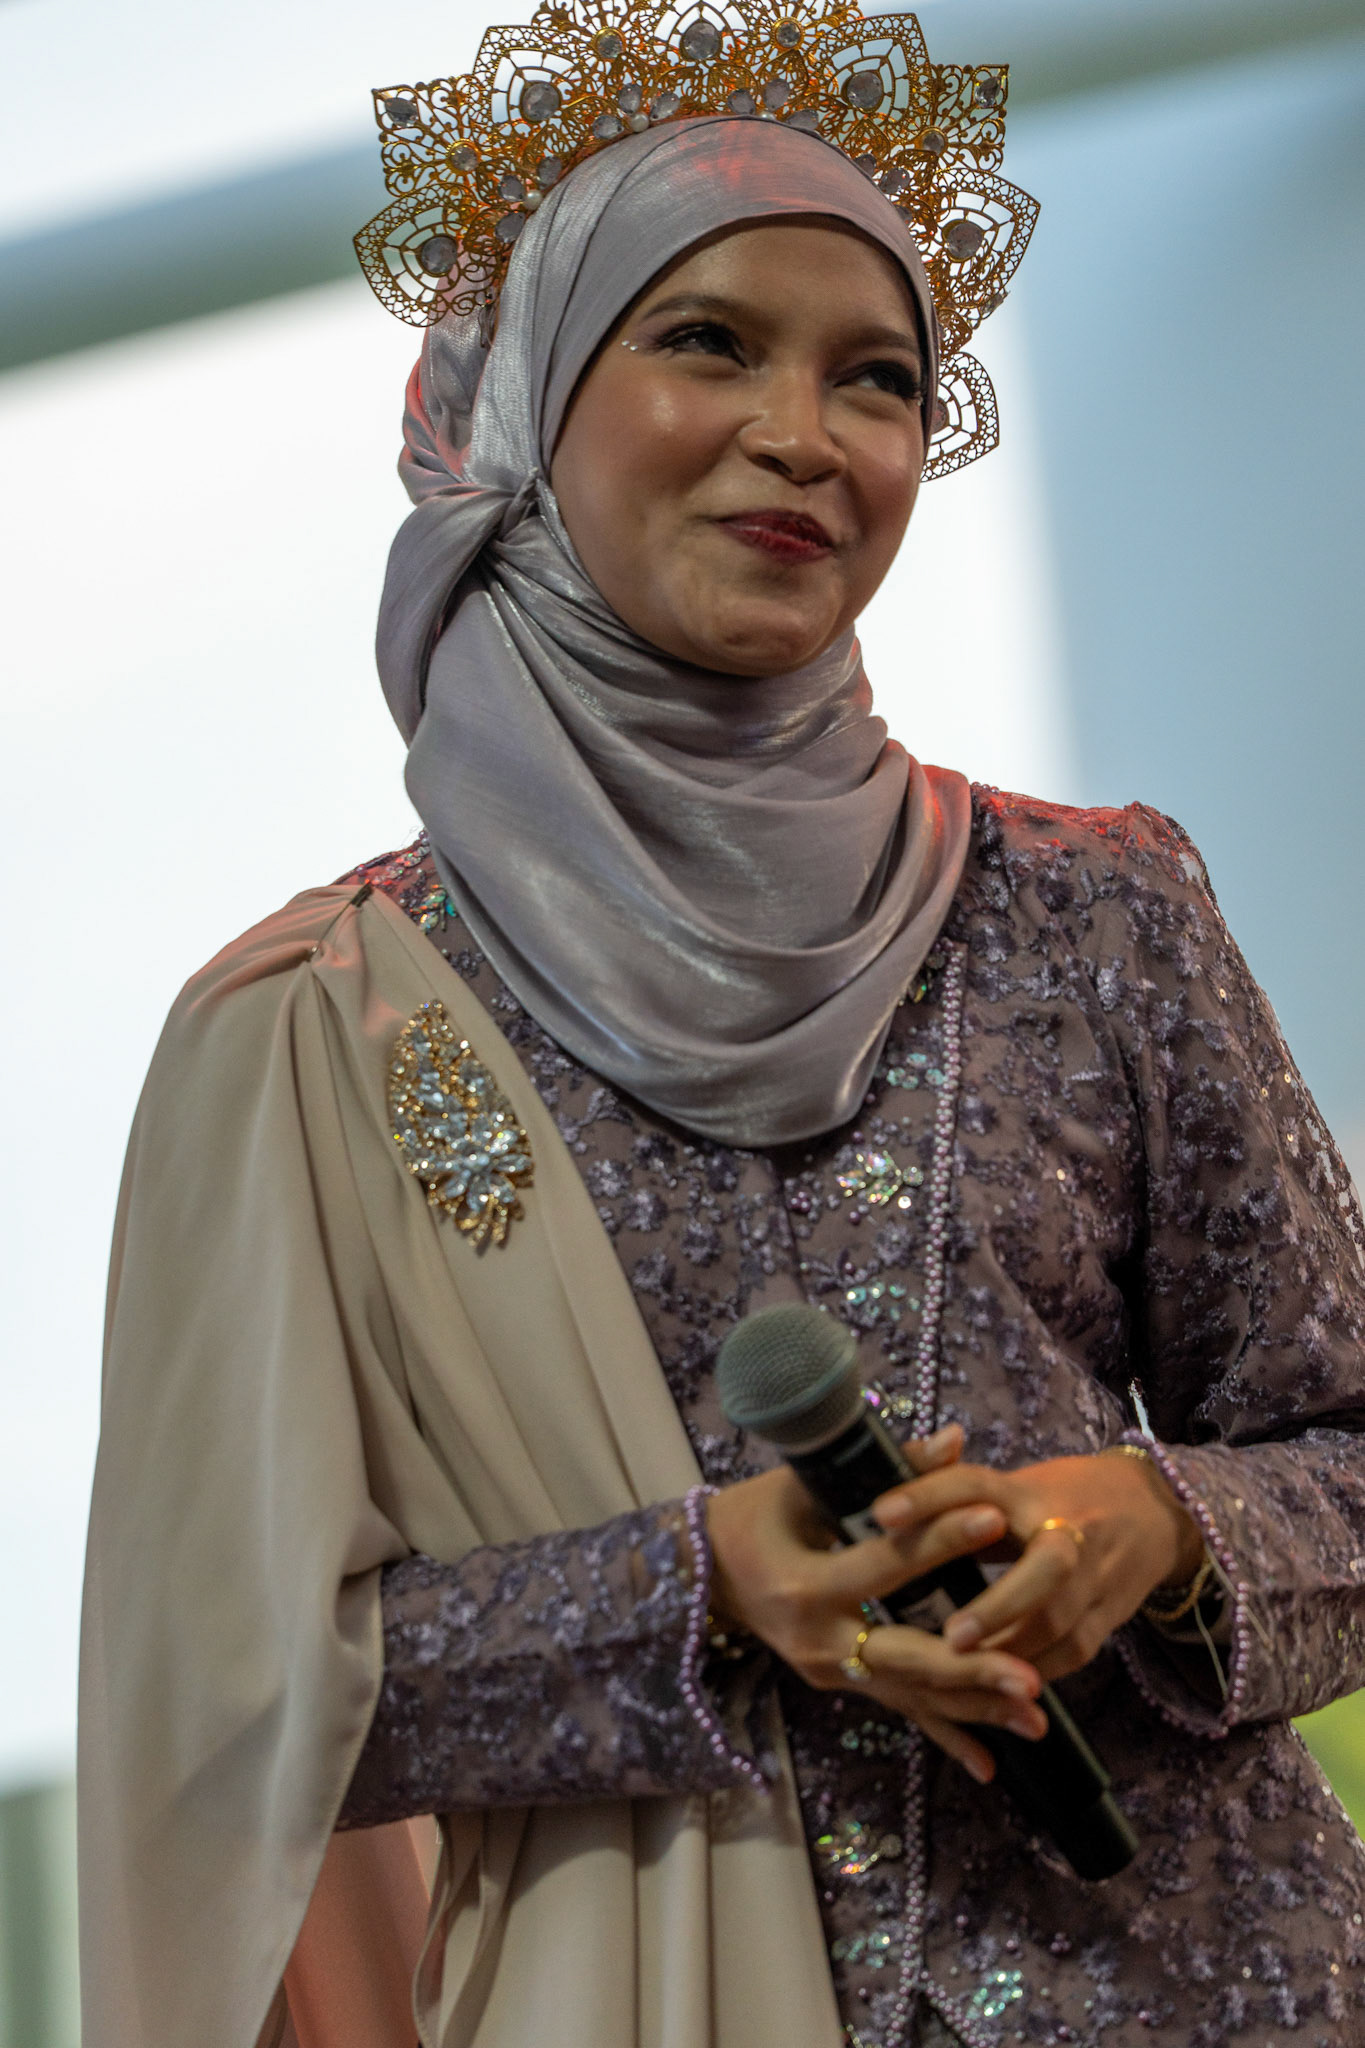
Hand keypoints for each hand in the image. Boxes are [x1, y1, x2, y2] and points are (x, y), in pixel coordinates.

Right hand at [706, 1425, 1049, 1786]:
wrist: (702, 1573)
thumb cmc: (754, 1516)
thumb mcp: (805, 1485)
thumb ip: (885, 1465)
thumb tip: (954, 1441)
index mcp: (806, 1586)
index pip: (887, 1563)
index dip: (942, 1540)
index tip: (998, 1521)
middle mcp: (819, 1642)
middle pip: (906, 1658)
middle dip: (972, 1668)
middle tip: (1032, 1675)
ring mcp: (830, 1674)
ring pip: (912, 1695)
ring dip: (975, 1706)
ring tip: (1036, 1714)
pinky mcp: (839, 1688)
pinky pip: (900, 1711)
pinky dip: (947, 1734)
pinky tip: (991, 1766)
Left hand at [871, 1450, 1204, 1680]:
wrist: (1155, 1511)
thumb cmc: (1061, 1495)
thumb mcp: (1012, 1484)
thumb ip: (953, 1496)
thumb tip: (881, 1511)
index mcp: (1027, 1491)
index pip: (975, 1485)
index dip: (929, 1495)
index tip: (881, 1515)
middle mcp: (1067, 1531)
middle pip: (1045, 1568)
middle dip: (999, 1605)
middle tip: (951, 1635)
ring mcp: (1094, 1579)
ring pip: (1058, 1623)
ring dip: (1010, 1651)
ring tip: (960, 1670)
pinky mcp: (1104, 1619)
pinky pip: (1068, 1655)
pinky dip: (1029, 1673)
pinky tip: (990, 1690)